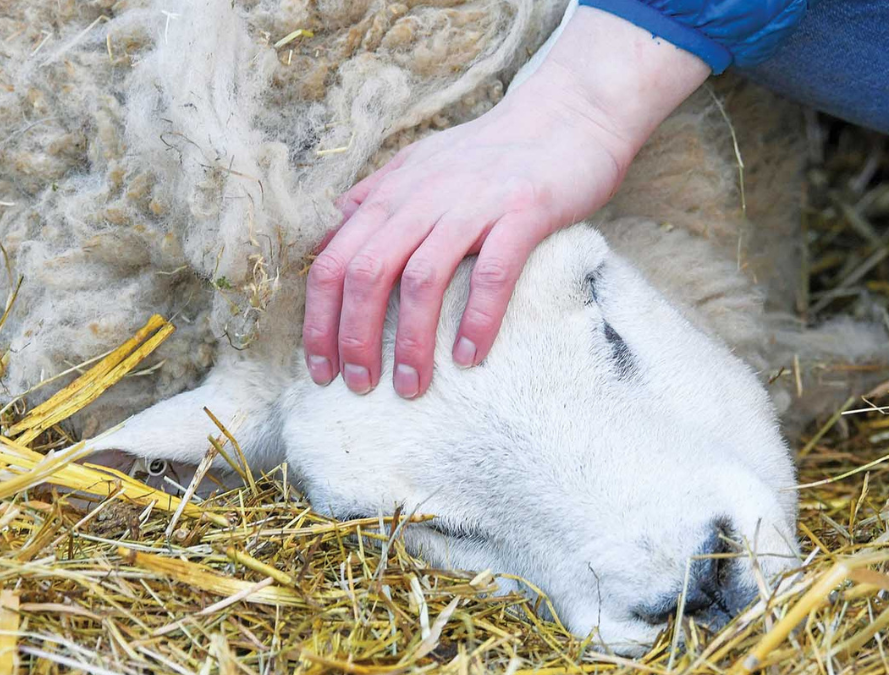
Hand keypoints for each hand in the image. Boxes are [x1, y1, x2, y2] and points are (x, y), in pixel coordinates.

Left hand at [302, 7, 709, 397]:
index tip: (321, 368)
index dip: (318, 320)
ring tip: (410, 384)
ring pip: (421, 279)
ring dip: (411, 340)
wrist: (569, 116)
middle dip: (355, 338)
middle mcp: (422, 198)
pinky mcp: (523, 213)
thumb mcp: (420, 166)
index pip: (332, 261)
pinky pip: (493, 273)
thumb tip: (331, 234)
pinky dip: (477, 319)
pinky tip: (470, 357)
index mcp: (392, 194)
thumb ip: (375, 198)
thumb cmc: (493, 151)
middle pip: (366, 274)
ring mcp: (472, 205)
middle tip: (358, 386)